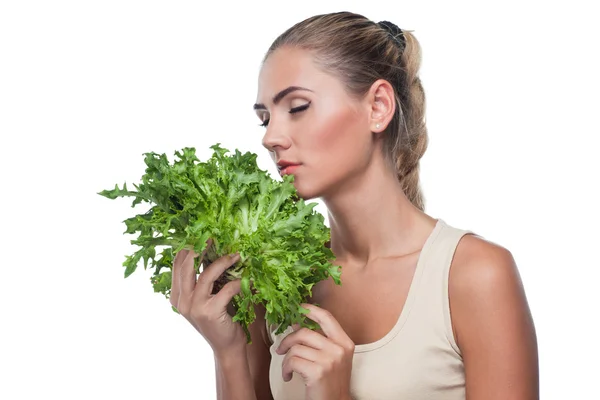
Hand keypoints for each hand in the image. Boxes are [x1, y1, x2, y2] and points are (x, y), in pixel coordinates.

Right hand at [170, 241, 245, 355]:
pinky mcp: (210, 312)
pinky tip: (248, 279)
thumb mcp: (205, 298)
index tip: (203, 236)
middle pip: (187, 265)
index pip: (177, 264)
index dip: (189, 248)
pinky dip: (239, 282)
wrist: (226, 346)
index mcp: (177, 296)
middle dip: (201, 248)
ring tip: (236, 255)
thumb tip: (212, 251)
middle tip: (214, 237)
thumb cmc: (219, 318)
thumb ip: (202, 280)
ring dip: (223, 262)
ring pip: (206, 275)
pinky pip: (226, 289)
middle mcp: (182, 301)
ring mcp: (194, 307)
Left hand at [276, 303, 354, 399]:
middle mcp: (338, 349)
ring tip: (289, 368)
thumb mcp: (332, 356)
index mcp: (344, 342)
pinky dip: (286, 369)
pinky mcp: (317, 371)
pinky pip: (292, 361)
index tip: (298, 308)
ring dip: (286, 359)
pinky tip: (289, 376)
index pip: (326, 317)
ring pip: (296, 348)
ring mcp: (329, 360)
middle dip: (288, 340)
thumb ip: (320, 339)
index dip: (310, 309)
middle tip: (281, 349)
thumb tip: (298, 321)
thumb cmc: (331, 381)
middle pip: (304, 332)